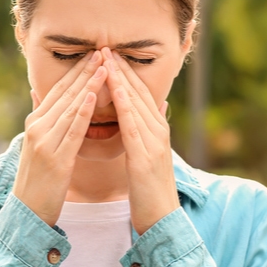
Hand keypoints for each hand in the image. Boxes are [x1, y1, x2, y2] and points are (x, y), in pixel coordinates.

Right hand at [12, 51, 107, 225]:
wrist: (27, 212)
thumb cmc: (37, 180)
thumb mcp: (36, 145)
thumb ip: (40, 119)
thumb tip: (36, 93)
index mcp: (35, 123)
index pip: (58, 90)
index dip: (76, 71)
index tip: (93, 54)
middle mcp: (37, 128)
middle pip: (65, 94)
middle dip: (85, 71)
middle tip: (103, 51)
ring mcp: (45, 142)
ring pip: (71, 107)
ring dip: (89, 85)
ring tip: (105, 66)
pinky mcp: (55, 158)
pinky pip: (72, 131)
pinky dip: (83, 111)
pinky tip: (93, 96)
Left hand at [101, 47, 179, 234]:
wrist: (161, 220)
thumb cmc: (150, 190)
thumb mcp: (150, 155)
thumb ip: (151, 129)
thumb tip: (157, 105)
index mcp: (156, 130)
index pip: (140, 93)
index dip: (125, 72)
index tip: (109, 53)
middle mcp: (158, 131)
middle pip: (139, 92)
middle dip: (121, 68)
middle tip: (105, 46)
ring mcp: (154, 143)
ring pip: (137, 104)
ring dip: (121, 80)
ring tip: (106, 59)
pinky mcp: (146, 158)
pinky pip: (134, 127)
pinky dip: (125, 107)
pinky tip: (116, 92)